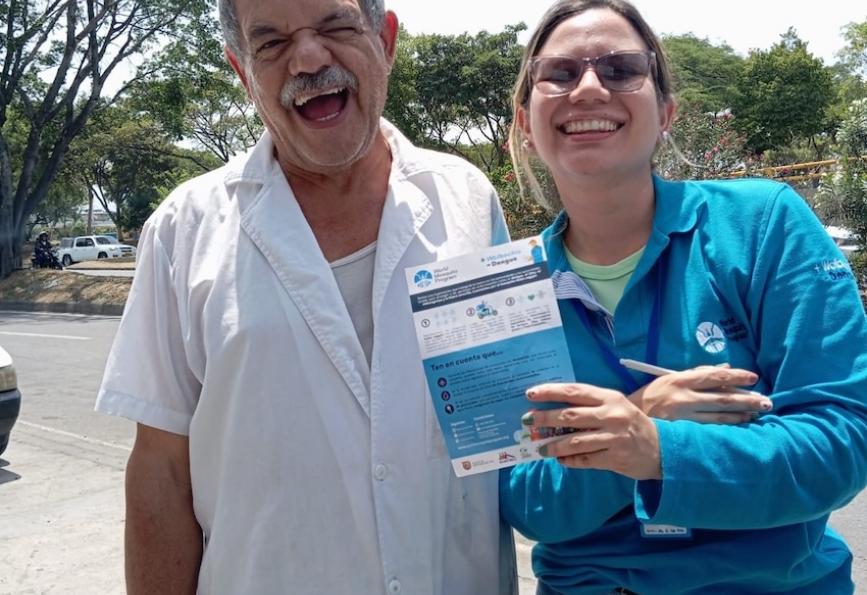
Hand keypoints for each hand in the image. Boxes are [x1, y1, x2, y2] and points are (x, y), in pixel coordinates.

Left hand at [523, 383, 661, 479]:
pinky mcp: (615, 458)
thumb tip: (556, 409)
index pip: (574, 391)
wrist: (664, 449)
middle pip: (570, 416)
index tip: (530, 394)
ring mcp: (613, 437)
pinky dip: (570, 460)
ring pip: (574, 441)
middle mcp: (611, 415)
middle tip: (527, 421)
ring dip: (553, 445)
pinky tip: (561, 459)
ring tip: (541, 448)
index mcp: (610, 398)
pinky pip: (585, 459)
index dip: (550, 392)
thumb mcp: (617, 406)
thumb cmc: (633, 424)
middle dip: (544, 418)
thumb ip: (591, 405)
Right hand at [629, 366, 771, 422]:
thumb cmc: (652, 396)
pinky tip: (740, 424)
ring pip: (719, 416)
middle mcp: (682, 397)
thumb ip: (697, 374)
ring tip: (756, 413)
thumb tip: (724, 368)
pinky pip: (710, 428)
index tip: (753, 378)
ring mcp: (683, 416)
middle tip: (766, 402)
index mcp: (679, 380)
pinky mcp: (682, 430)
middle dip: (746, 400)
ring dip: (740, 414)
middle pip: (721, 398)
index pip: (714, 376)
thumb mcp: (670, 379)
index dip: (736, 377)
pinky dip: (727, 426)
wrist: (630, 417)